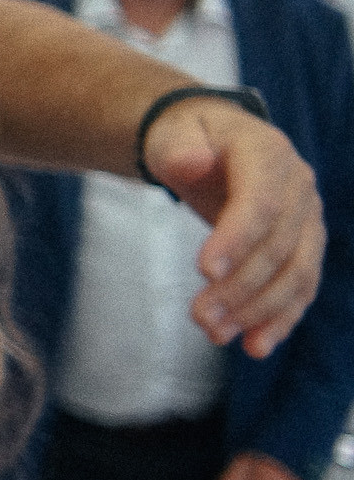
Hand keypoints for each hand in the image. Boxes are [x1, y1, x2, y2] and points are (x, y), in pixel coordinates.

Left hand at [143, 98, 323, 357]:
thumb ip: (179, 149)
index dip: (237, 238)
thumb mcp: (173, 134)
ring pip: (295, 273)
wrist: (210, 141)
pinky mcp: (303, 246)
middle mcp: (299, 187)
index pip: (262, 202)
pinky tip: (255, 346)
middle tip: (199, 317)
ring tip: (215, 334)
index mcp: (268, 153)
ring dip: (258, 310)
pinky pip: (300, 287)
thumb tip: (189, 163)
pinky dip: (280, 318)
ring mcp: (307, 219)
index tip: (204, 271)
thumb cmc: (186, 137)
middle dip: (240, 287)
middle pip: (278, 246)